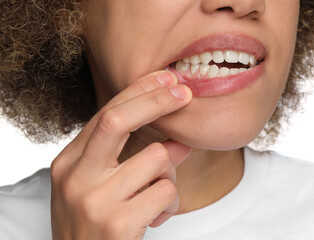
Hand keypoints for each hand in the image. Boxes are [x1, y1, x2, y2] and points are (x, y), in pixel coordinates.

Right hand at [50, 71, 191, 239]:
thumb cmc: (91, 222)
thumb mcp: (99, 184)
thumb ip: (129, 158)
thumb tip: (177, 142)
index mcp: (69, 162)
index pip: (106, 114)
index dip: (139, 92)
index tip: (165, 80)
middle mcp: (76, 177)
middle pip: (119, 120)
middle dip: (156, 100)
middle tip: (184, 93)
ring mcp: (95, 200)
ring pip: (156, 157)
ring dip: (169, 172)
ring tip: (157, 194)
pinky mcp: (119, 223)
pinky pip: (166, 191)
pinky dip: (170, 202)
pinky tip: (155, 217)